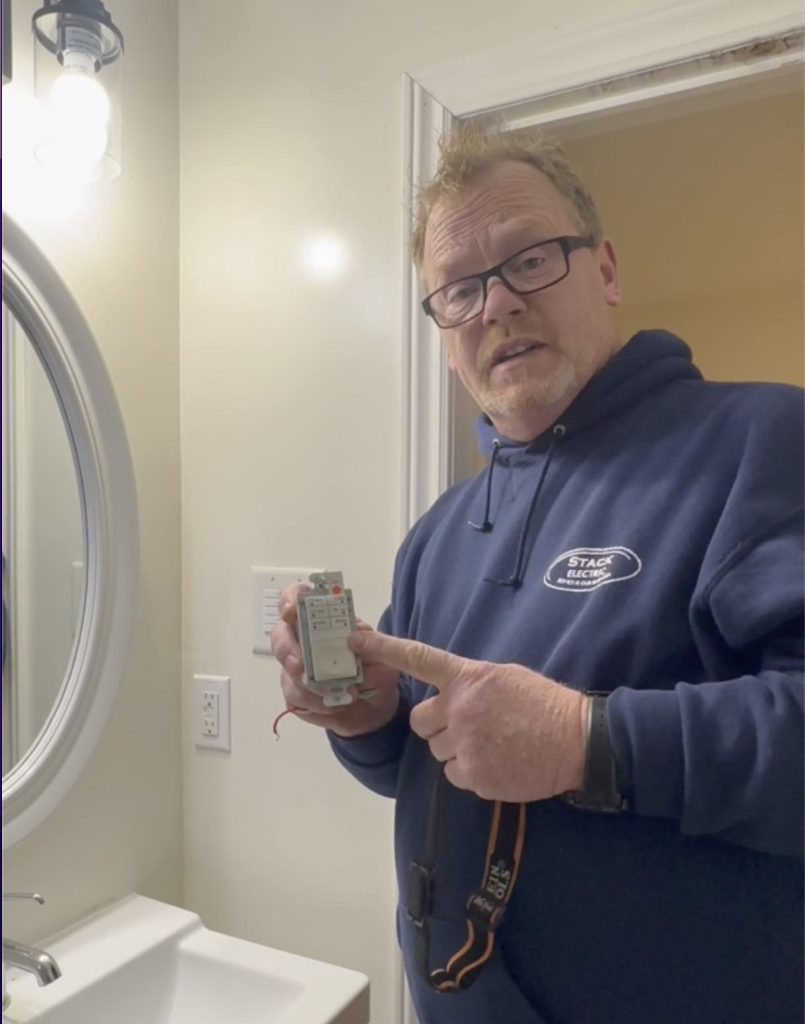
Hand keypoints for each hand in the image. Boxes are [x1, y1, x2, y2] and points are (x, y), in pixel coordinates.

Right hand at [270, 584, 400, 737]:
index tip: (290, 611)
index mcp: (323, 621)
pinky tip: (335, 705)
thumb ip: (373, 644)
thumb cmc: (376, 670)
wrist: (375, 706)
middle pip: (280, 636)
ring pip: (287, 673)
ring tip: (341, 696)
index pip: (297, 598)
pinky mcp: (295, 696)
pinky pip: (295, 699)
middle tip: (302, 668)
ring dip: (310, 687)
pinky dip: (316, 705)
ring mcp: (295, 669)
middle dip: (288, 651)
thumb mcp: (384, 655)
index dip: (289, 600)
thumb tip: (354, 638)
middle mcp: (303, 641)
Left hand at [348, 631, 587, 801]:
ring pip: (437, 752)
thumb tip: (452, 695)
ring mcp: (465, 743)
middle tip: (467, 727)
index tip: (354, 640)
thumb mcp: (505, 677)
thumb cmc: (544, 704)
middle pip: (420, 722)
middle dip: (436, 726)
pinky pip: (455, 776)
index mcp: (468, 678)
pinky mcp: (474, 775)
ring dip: (456, 750)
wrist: (578, 740)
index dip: (384, 649)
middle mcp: (459, 709)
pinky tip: (499, 763)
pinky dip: (472, 773)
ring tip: (492, 745)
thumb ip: (471, 684)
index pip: (418, 658)